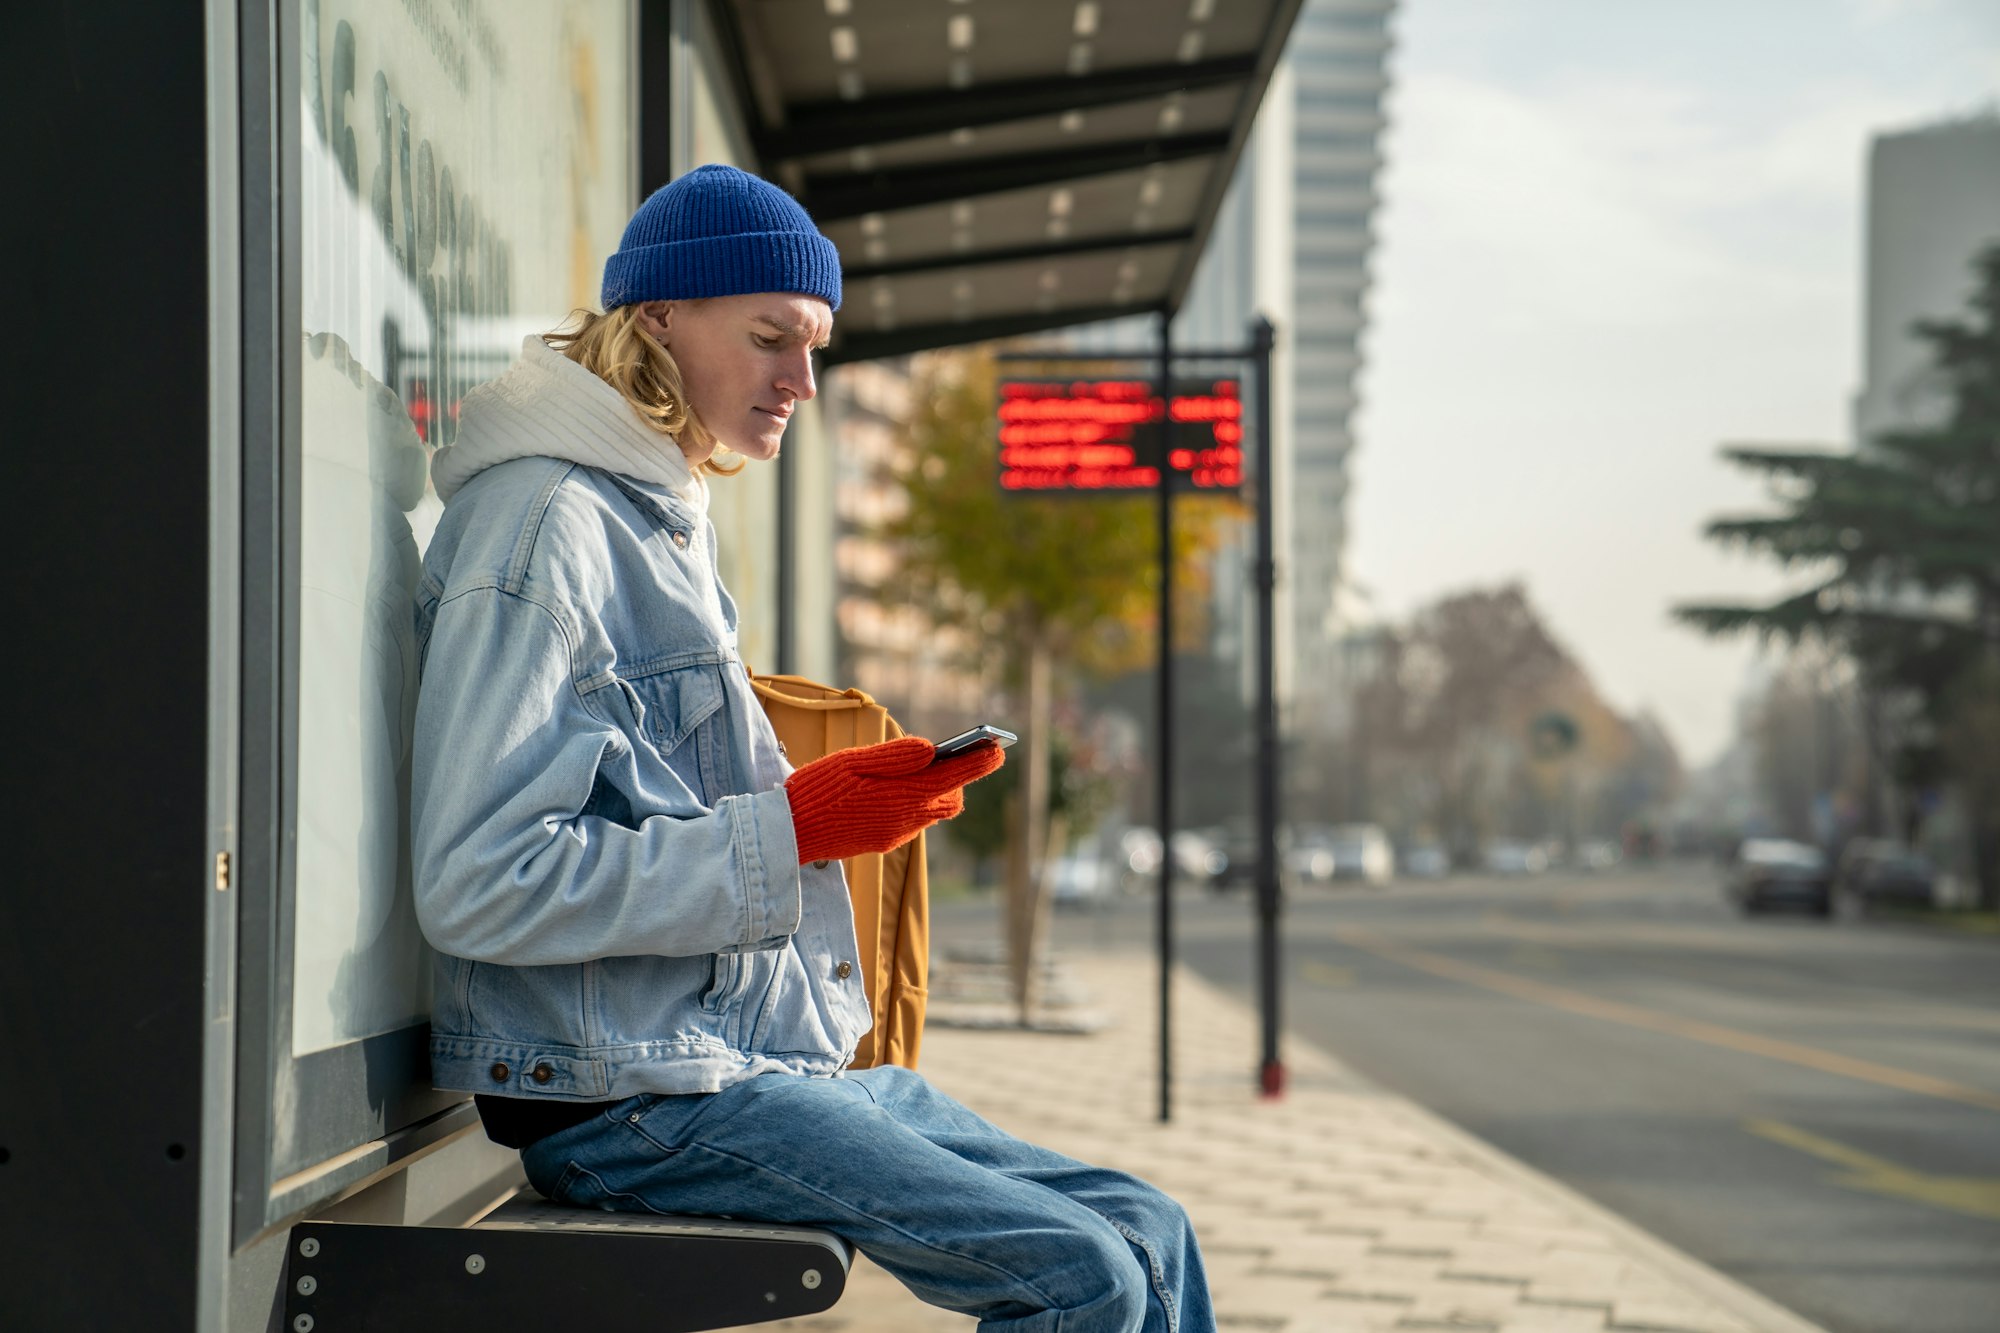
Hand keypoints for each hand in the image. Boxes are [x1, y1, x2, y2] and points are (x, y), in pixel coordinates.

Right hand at [785, 735, 1006, 864]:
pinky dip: (917, 802)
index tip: (998, 748)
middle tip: (964, 753)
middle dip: (962, 777)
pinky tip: (899, 789)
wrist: (790, 833)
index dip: (979, 762)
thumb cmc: (816, 791)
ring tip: (931, 768)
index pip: (953, 777)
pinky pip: (914, 820)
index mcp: (901, 795)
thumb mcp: (852, 761)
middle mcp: (906, 819)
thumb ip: (895, 756)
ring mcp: (896, 834)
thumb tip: (933, 750)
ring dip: (939, 790)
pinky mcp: (884, 841)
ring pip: (934, 811)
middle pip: (951, 798)